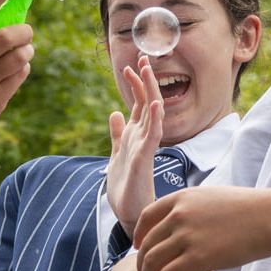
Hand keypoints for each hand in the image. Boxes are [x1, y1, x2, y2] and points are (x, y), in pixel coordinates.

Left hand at [106, 57, 163, 236]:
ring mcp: (145, 147)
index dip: (137, 84)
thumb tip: (114, 113)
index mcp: (136, 135)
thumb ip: (118, 134)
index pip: (140, 103)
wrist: (130, 214)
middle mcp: (144, 138)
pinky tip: (155, 104)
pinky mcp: (144, 159)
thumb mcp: (117, 154)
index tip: (132, 64)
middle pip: (147, 102)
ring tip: (147, 70)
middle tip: (143, 57)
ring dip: (149, 91)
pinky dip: (155, 119)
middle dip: (145, 80)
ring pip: (151, 113)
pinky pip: (152, 136)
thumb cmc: (126, 186)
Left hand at [135, 186, 266, 270]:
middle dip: (141, 261)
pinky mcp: (196, 258)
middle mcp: (178, 215)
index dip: (139, 234)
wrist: (268, 218)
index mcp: (180, 198)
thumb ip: (192, 207)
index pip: (146, 216)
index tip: (138, 246)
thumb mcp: (211, 197)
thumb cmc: (248, 209)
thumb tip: (184, 215)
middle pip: (147, 242)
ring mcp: (185, 236)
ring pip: (152, 261)